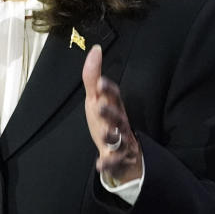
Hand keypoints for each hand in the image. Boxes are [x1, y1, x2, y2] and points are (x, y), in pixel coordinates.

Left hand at [82, 44, 142, 184]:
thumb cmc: (107, 121)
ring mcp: (120, 141)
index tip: (100, 82)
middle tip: (99, 106)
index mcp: (115, 107)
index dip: (109, 89)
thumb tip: (95, 49)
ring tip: (104, 133)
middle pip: (117, 116)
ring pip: (118, 138)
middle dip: (110, 111)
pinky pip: (114, 161)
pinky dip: (108, 164)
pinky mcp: (116, 158)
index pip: (114, 96)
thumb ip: (93, 76)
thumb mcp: (97, 99)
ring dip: (111, 135)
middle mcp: (119, 122)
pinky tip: (100, 164)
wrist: (121, 153)